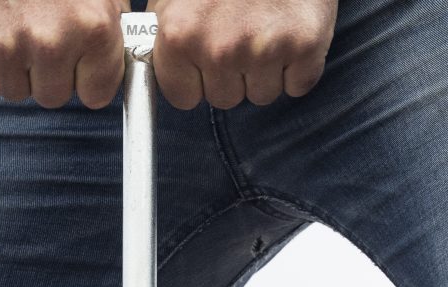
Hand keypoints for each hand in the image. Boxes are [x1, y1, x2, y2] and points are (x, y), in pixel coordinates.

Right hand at [0, 0, 128, 109]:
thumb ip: (113, 25)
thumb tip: (120, 62)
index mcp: (95, 28)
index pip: (96, 95)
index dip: (84, 77)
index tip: (76, 55)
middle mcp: (52, 42)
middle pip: (53, 97)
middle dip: (47, 72)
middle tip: (37, 30)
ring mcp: (7, 46)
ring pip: (15, 92)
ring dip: (14, 68)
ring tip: (12, 23)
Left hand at [149, 0, 335, 108]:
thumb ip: (163, 32)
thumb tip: (144, 67)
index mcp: (178, 34)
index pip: (183, 97)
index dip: (197, 79)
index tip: (206, 57)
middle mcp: (218, 47)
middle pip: (224, 100)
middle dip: (232, 74)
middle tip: (241, 30)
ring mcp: (262, 49)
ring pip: (261, 95)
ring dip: (265, 71)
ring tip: (265, 26)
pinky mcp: (303, 45)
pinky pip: (298, 85)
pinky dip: (298, 66)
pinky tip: (289, 31)